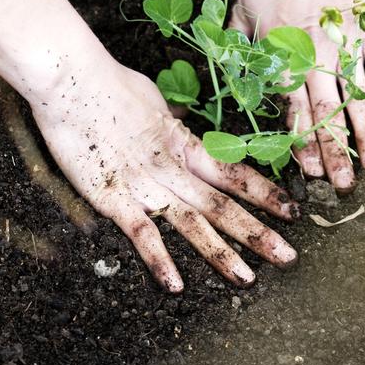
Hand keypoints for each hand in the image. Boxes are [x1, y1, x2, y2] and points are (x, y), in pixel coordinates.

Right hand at [32, 58, 297, 291]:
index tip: (292, 211)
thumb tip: (179, 122)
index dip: (264, 193)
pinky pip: (142, 233)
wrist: (72, 80)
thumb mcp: (151, 100)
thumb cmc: (108, 83)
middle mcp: (171, 167)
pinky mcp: (113, 197)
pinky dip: (159, 260)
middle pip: (221, 204)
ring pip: (191, 223)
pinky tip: (175, 284)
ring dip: (221, 252)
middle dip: (257, 232)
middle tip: (289, 257)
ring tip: (247, 279)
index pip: (232, 172)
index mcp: (182, 142)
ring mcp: (144, 184)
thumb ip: (168, 121)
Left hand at [231, 0, 364, 192]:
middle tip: (344, 186)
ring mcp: (345, 41)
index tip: (307, 171)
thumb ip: (239, 36)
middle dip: (334, 153)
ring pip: (357, 99)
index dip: (300, 142)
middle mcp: (313, 55)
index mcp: (281, 51)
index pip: (291, 108)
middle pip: (325, 114)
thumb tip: (229, 63)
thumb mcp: (242, 0)